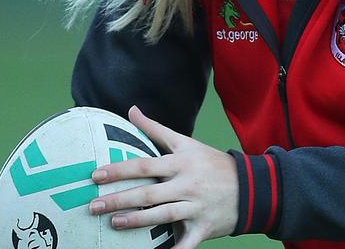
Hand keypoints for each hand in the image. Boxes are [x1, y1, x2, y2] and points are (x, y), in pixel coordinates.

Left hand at [88, 105, 238, 247]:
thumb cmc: (212, 163)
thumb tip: (132, 110)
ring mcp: (196, 207)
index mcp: (182, 163)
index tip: (96, 175)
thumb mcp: (187, 143)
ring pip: (163, 216)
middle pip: (149, 192)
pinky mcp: (204, 228)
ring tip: (114, 223)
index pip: (145, 165)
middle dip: (120, 199)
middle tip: (94, 205)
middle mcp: (188, 184)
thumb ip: (156, 129)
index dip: (120, 170)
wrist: (250, 186)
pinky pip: (186, 243)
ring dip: (137, 221)